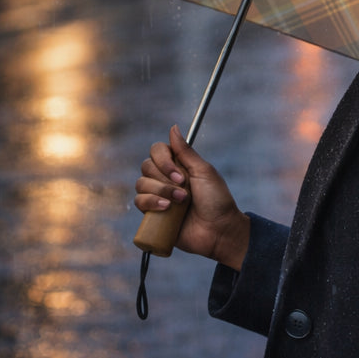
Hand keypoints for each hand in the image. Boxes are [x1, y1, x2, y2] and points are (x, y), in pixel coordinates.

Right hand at [134, 126, 249, 269]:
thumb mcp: (204, 171)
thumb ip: (186, 151)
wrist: (219, 230)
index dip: (164, 160)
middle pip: (146, 166)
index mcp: (178, 165)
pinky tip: (166, 209)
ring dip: (160, 191)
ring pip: (141, 183)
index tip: (180, 174)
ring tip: (180, 203)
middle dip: (164, 179)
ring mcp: (158, 196)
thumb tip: (173, 127)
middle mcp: (165, 178)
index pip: (157, 151)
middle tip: (184, 190)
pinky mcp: (153, 214)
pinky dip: (150, 202)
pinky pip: (139, 201)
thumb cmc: (216, 200)